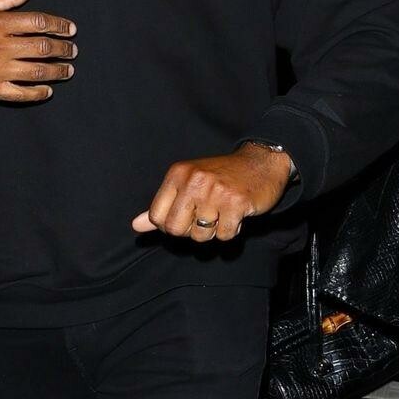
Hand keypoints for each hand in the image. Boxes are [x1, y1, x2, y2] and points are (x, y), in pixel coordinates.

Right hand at [0, 0, 76, 101]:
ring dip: (58, 71)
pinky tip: (48, 90)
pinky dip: (38, 93)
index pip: (38, 22)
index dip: (59, 25)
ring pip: (37, 72)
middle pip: (43, 48)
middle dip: (64, 49)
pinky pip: (21, 94)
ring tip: (68, 69)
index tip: (70, 29)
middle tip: (73, 50)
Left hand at [132, 142, 294, 242]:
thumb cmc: (222, 176)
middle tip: (206, 218)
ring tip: (223, 213)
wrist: (262, 162)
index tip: (186, 218)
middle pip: (176, 230)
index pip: (157, 217)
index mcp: (178, 174)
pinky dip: (231, 230)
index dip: (171, 225)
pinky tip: (237, 214)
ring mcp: (216, 192)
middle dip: (191, 231)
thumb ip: (162, 206)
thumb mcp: (188, 183)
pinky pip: (224, 235)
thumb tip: (136, 226)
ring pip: (201, 236)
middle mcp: (194, 181)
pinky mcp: (237, 203)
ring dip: (213, 231)